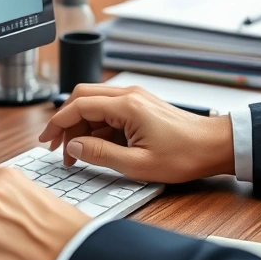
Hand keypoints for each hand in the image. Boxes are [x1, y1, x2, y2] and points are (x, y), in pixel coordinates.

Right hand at [37, 84, 234, 183]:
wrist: (214, 145)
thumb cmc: (184, 155)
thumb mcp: (138, 164)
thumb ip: (101, 154)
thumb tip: (74, 147)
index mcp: (126, 106)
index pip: (79, 105)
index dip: (57, 122)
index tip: (46, 140)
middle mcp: (128, 95)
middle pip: (82, 98)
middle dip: (64, 122)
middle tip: (55, 147)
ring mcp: (134, 99)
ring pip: (94, 104)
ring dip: (80, 125)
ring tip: (75, 154)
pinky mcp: (139, 106)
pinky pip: (108, 110)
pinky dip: (95, 126)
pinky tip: (94, 147)